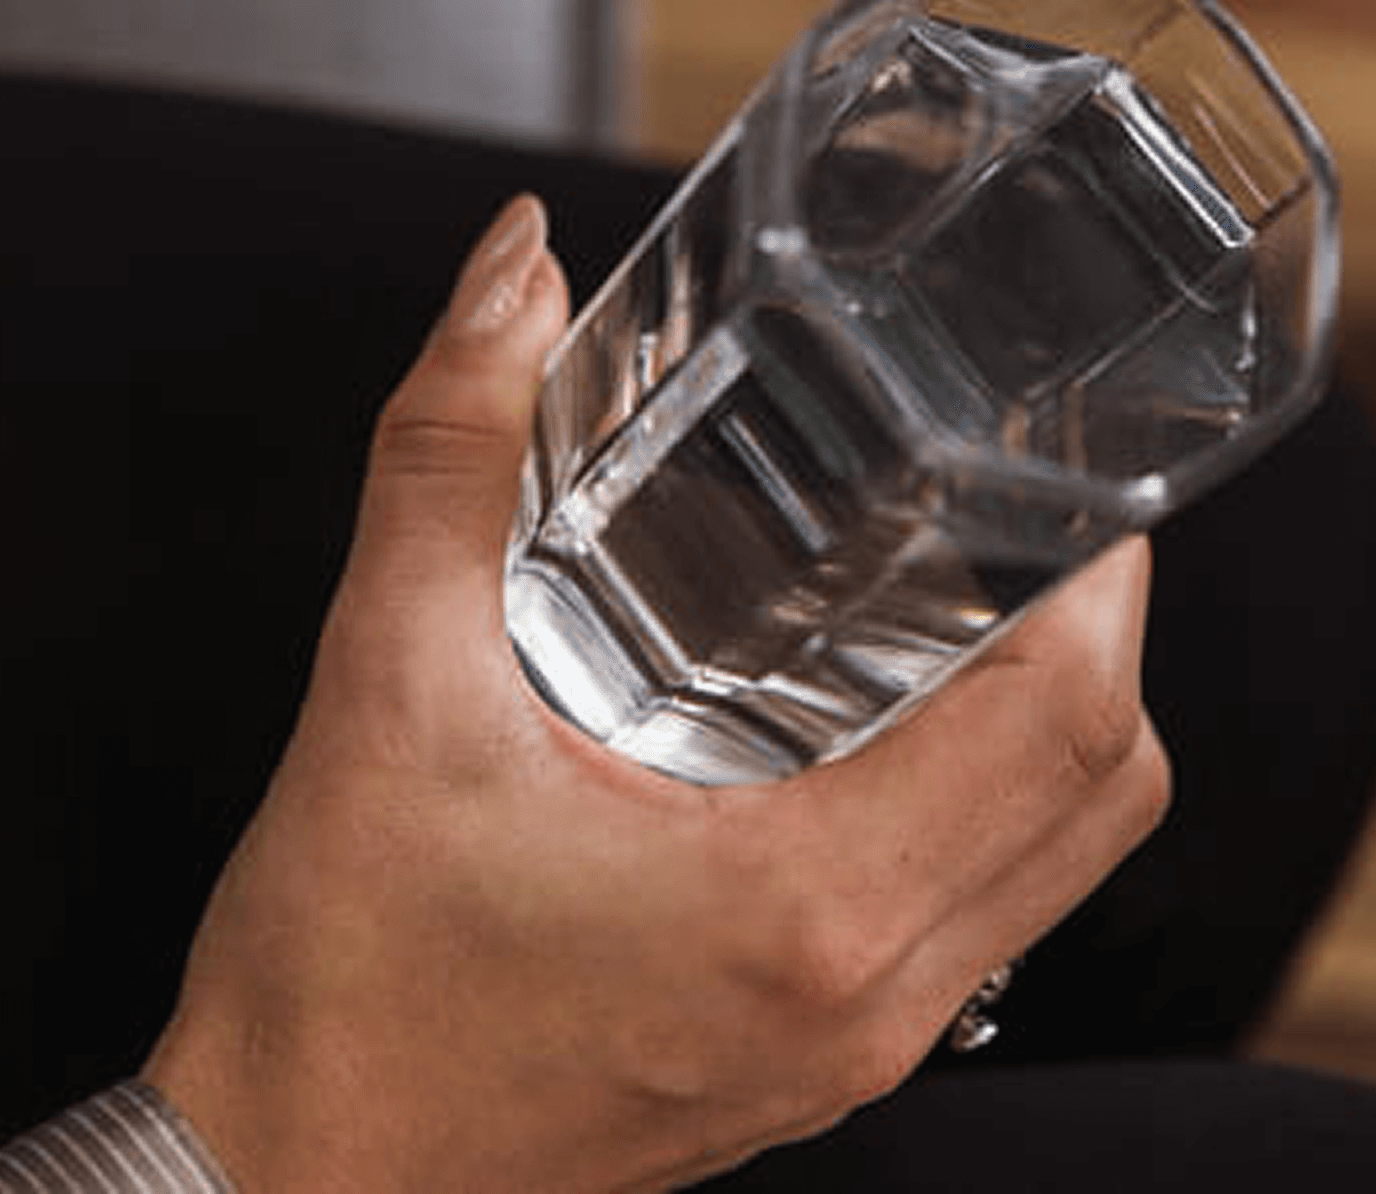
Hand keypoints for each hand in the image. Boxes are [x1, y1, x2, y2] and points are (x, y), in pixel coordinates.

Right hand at [143, 197, 1168, 1193]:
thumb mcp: (381, 686)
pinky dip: (973, 810)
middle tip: (1018, 500)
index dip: (1105, 576)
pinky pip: (971, 927)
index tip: (1068, 462)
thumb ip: (448, 455)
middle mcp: (863, 1003)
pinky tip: (859, 724)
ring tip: (953, 586)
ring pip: (1051, 870)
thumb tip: (509, 273)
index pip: (1069, 725)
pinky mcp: (808, 1069)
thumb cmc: (333, 990)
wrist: (270, 1188)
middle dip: (1092, 632)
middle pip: (1103, 797)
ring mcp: (848, 1054)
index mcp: (804, 912)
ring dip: (1043, 726)